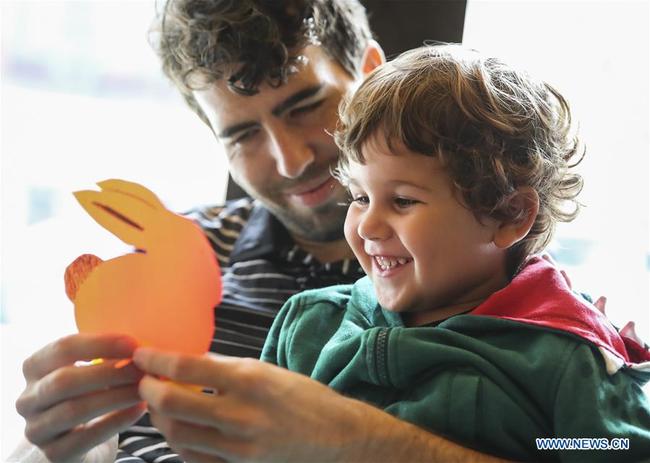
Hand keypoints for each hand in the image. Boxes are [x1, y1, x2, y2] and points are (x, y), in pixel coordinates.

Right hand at [15, 333, 145, 462]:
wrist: (79, 440)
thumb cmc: (88, 394)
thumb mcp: (89, 370)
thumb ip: (105, 355)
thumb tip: (138, 344)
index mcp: (34, 368)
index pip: (63, 348)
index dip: (100, 344)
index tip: (133, 344)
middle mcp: (28, 398)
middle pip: (65, 380)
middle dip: (109, 373)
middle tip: (141, 369)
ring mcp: (36, 429)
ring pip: (74, 410)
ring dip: (115, 396)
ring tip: (144, 389)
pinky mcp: (53, 453)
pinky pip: (86, 437)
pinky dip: (117, 421)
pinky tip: (139, 409)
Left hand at [134, 349, 370, 462]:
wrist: (335, 436)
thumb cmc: (302, 397)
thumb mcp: (266, 370)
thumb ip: (225, 367)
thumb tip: (187, 361)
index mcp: (249, 379)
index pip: (186, 366)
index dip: (155, 360)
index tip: (141, 355)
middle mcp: (241, 413)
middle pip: (172, 403)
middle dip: (148, 390)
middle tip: (143, 380)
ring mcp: (238, 446)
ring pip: (177, 433)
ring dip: (159, 415)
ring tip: (159, 402)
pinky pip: (193, 456)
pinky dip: (178, 440)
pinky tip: (179, 427)